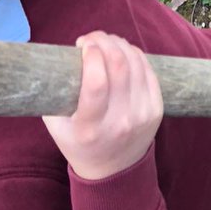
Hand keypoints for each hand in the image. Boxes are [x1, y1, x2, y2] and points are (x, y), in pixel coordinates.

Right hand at [43, 32, 162, 181]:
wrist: (113, 171)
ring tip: (105, 42)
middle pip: (119, 66)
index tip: (82, 44)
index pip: (96, 83)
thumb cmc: (78, 142)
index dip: (91, 55)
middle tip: (92, 38)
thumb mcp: (56, 125)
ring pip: (136, 63)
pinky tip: (122, 51)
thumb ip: (53, 93)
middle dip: (104, 41)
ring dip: (119, 43)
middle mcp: (120, 122)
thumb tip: (56, 56)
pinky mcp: (157, 109)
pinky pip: (148, 70)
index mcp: (91, 128)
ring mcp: (142, 115)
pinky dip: (134, 54)